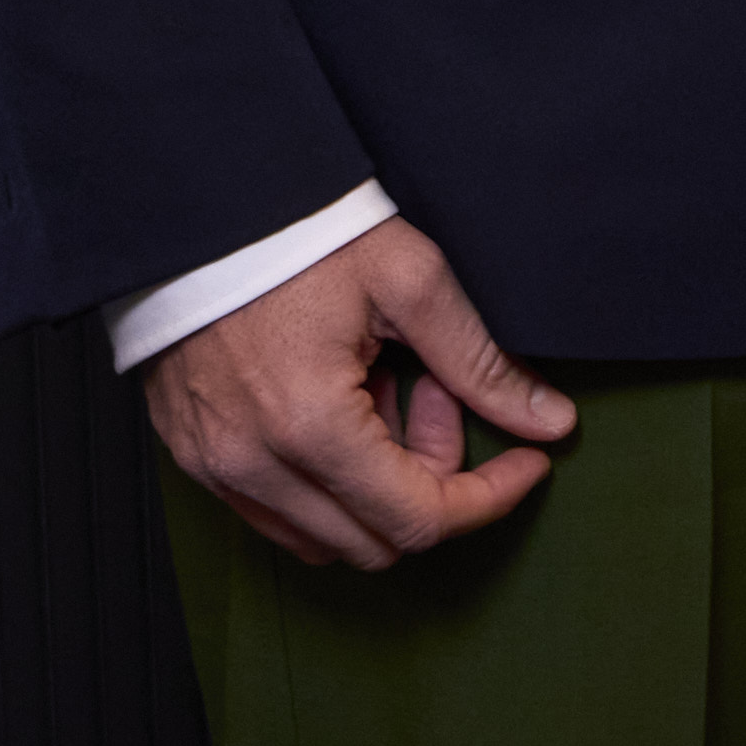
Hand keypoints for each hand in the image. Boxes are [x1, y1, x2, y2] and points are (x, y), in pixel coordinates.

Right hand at [138, 214, 572, 568]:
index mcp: (310, 428)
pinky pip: (275, 509)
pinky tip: (344, 399)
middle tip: (441, 394)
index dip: (489, 498)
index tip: (528, 461)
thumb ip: (483, 364)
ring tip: (389, 387)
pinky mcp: (195, 456)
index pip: (419, 519)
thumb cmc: (305, 235)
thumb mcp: (413, 282)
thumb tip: (551, 423)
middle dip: (432, 480)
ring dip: (378, 483)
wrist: (206, 206)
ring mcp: (214, 467)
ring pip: (325, 534)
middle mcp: (252, 466)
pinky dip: (327, 478)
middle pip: (375, 540)